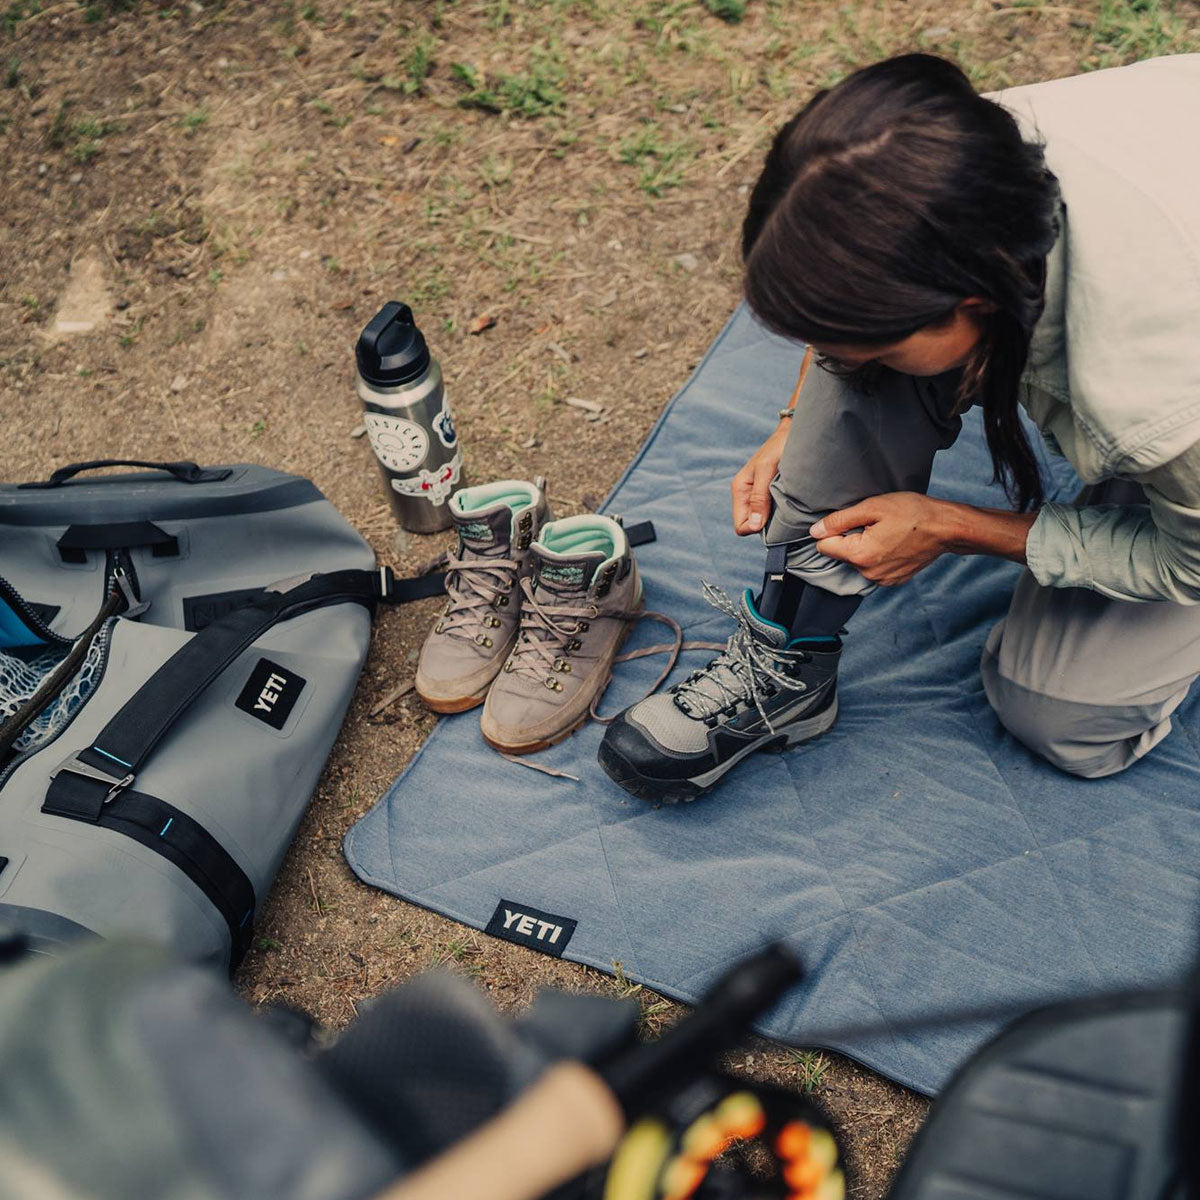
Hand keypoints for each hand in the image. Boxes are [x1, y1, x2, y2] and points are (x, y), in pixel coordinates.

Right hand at [732, 423, 789, 534]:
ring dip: (777, 519)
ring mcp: (760, 495)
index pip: (741, 526)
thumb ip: (759, 497)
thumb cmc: (779, 446)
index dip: (756, 529)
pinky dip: (783, 512)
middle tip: (787, 515)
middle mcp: (748, 495)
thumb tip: (754, 526)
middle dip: (768, 526)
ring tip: (792, 508)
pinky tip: (794, 504)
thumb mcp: (766, 470)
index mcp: (741, 490)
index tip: (775, 521)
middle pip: (753, 526)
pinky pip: (774, 512)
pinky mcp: (772, 493)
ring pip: (764, 521)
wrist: (794, 431)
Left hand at [810, 493, 947, 585]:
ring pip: (857, 562)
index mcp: (860, 555)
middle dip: (850, 539)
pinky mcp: (893, 581)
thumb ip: (840, 520)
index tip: (850, 521)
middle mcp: (869, 573)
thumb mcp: (872, 507)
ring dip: (864, 547)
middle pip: (841, 555)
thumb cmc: (912, 513)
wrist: (947, 528)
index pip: (824, 547)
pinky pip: (873, 568)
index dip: (832, 531)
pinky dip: (878, 556)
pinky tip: (893, 543)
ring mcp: (882, 580)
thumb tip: (815, 531)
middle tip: (874, 524)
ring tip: (886, 533)